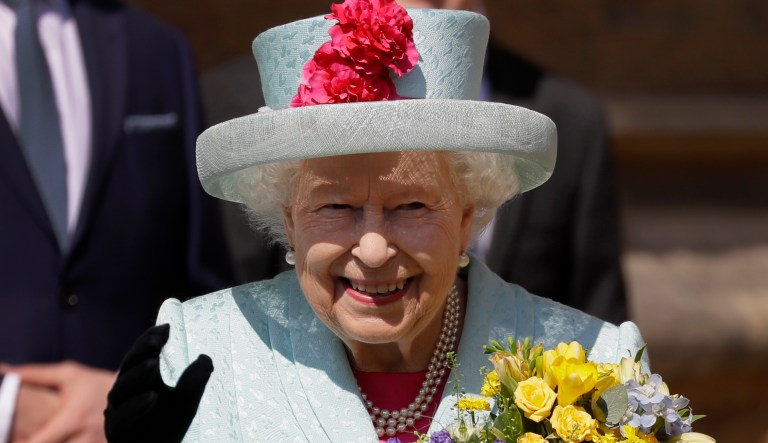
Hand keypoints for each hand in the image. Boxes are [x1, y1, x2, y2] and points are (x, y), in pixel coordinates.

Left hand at [0, 361, 114, 442]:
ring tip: (52, 438)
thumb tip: (5, 371)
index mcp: (71, 421)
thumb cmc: (97, 385)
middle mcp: (83, 440)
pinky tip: (66, 441)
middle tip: (27, 437)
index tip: (10, 439)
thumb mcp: (69, 374)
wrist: (137, 395)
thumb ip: (35, 375)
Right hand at [104, 324, 212, 442]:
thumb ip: (195, 380)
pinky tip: (152, 397)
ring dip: (138, 374)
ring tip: (152, 363)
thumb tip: (206, 357)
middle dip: (142, 350)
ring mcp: (119, 408)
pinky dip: (137, 405)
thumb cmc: (169, 425)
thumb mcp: (187, 401)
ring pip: (123, 387)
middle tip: (156, 339)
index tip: (166, 327)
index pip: (143, 353)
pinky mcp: (117, 429)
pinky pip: (123, 415)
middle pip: (130, 365)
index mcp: (142, 377)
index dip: (151, 339)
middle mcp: (127, 389)